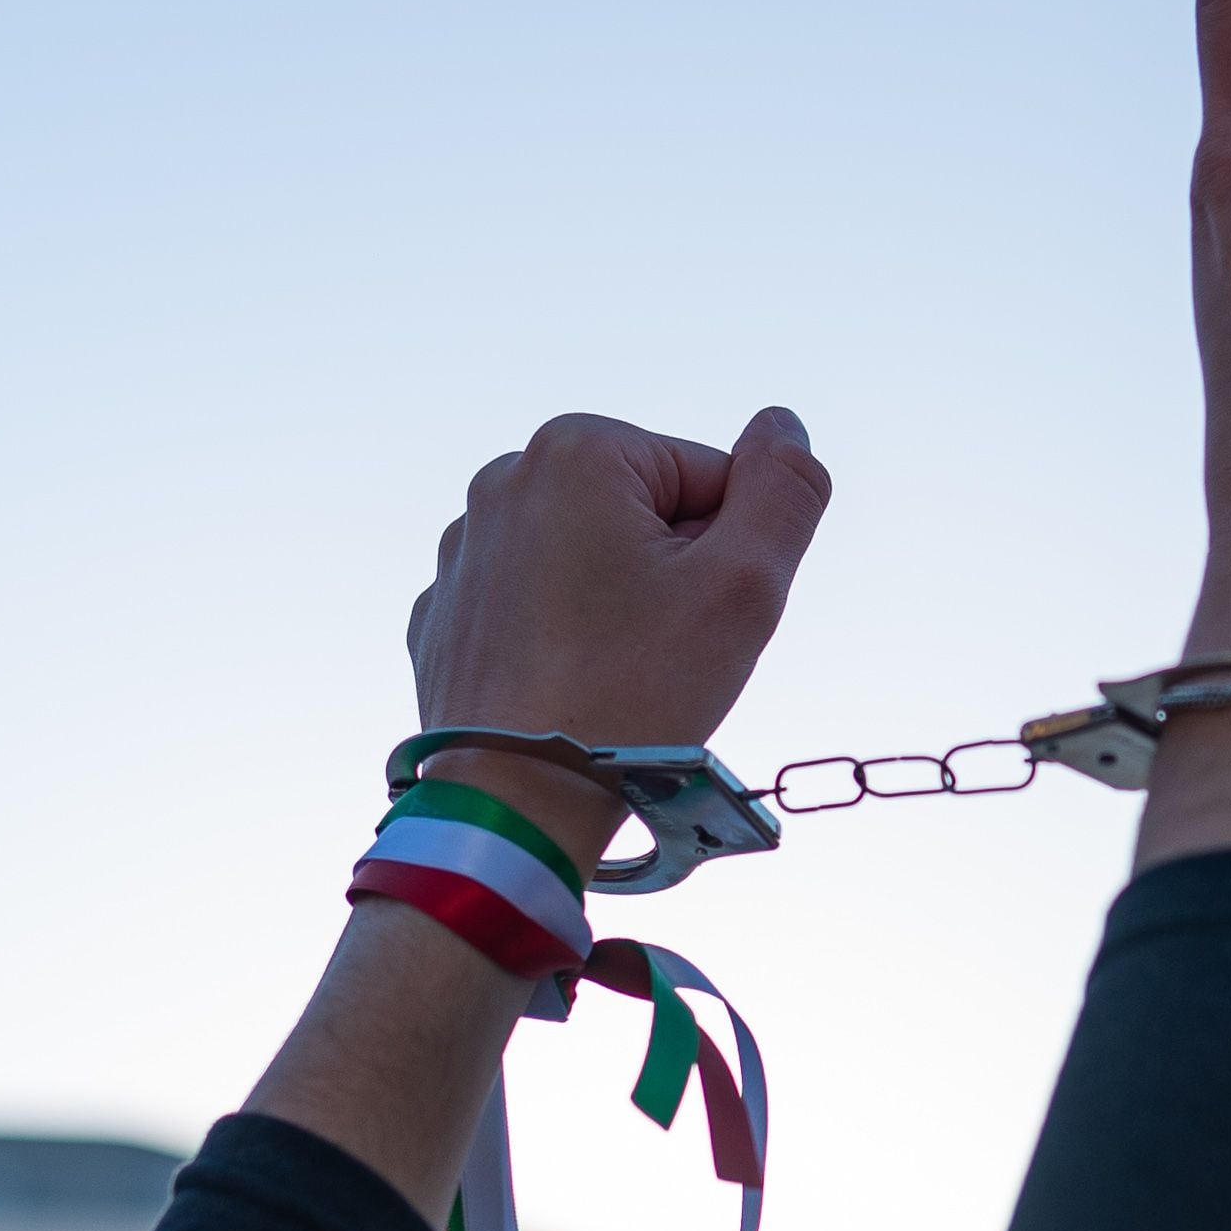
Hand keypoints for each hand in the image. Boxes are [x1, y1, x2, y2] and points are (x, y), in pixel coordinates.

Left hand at [403, 408, 831, 859]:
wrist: (515, 807)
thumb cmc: (634, 696)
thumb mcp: (745, 585)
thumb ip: (785, 490)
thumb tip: (783, 424)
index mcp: (578, 449)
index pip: (711, 482)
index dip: (729, 557)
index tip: (695, 620)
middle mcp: (505, 480)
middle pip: (647, 517)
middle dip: (672, 578)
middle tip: (659, 655)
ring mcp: (463, 550)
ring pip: (591, 565)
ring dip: (619, 612)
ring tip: (609, 681)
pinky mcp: (445, 615)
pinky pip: (536, 612)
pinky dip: (562, 645)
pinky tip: (563, 695)